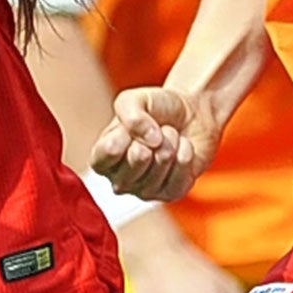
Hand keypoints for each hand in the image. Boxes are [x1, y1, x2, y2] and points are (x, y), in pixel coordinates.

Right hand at [92, 87, 221, 201]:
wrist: (190, 115)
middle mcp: (120, 179)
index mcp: (102, 158)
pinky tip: (182, 148)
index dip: (123, 135)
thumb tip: (150, 139)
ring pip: (161, 166)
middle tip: (156, 130)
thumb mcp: (135, 98)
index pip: (107, 154)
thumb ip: (131, 112)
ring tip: (169, 136)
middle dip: (153, 136)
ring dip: (171, 142)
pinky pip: (181, 175)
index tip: (129, 126)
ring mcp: (144, 191)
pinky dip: (186, 153)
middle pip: (137, 159)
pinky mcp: (170, 194)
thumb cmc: (156, 109)